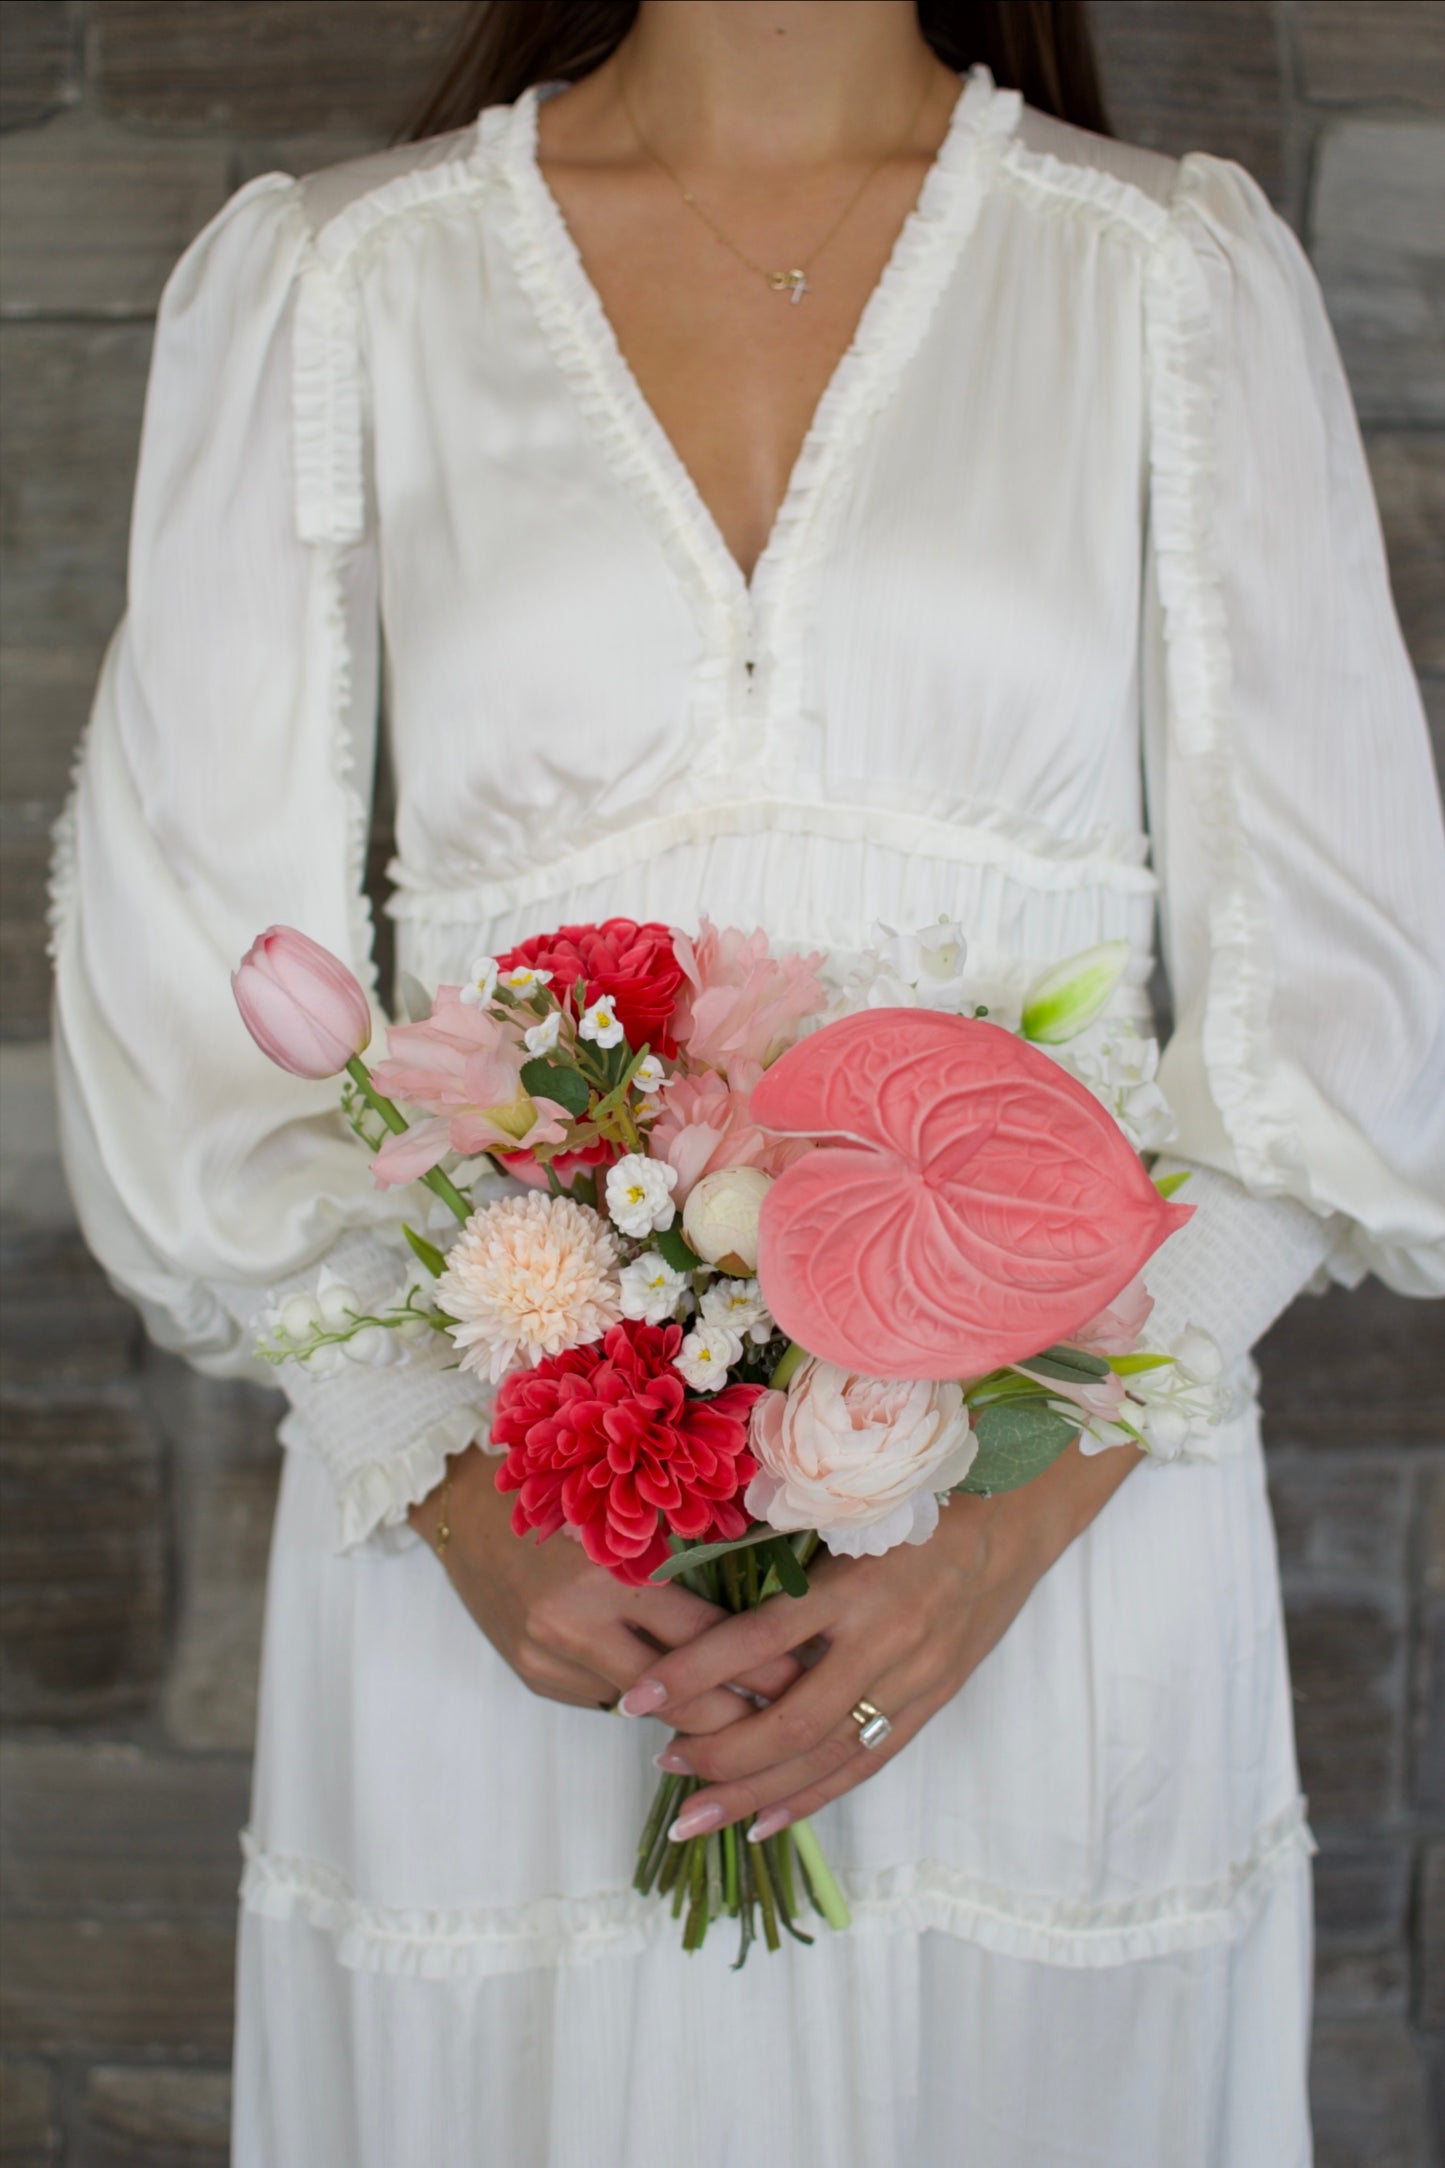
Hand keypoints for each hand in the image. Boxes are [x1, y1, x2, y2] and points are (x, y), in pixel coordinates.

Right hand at [409, 1447, 801, 1724]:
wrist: (460, 1507)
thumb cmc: (559, 1488)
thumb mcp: (624, 1510)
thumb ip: (685, 1551)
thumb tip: (768, 1598)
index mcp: (611, 1571)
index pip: (707, 1635)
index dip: (763, 1663)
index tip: (811, 1680)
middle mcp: (577, 1622)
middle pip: (678, 1693)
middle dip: (739, 1713)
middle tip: (793, 1723)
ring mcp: (549, 1658)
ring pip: (642, 1703)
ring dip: (693, 1711)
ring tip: (750, 1721)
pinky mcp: (534, 1677)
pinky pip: (604, 1694)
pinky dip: (637, 1689)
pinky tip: (667, 1687)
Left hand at [618, 1438, 1138, 1839]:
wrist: (1016, 1514)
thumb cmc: (920, 1495)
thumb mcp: (849, 1507)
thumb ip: (785, 1542)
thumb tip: (694, 1564)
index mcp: (854, 1584)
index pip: (758, 1640)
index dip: (693, 1673)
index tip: (637, 1696)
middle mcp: (884, 1640)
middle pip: (789, 1720)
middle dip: (719, 1751)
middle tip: (662, 1763)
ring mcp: (913, 1680)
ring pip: (824, 1755)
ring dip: (755, 1791)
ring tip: (697, 1816)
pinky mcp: (931, 1702)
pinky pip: (865, 1762)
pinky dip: (812, 1797)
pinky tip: (765, 1822)